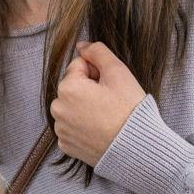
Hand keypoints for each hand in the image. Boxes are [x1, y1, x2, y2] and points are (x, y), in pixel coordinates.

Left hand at [51, 41, 146, 165]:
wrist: (136, 149)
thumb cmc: (129, 110)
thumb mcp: (119, 73)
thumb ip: (98, 52)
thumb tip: (81, 45)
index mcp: (67, 88)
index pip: (79, 66)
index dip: (98, 72)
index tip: (111, 86)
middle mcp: (57, 108)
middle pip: (73, 87)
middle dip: (89, 89)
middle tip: (111, 102)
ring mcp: (60, 129)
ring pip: (72, 107)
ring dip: (85, 107)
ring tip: (107, 117)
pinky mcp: (66, 145)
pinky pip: (72, 127)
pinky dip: (83, 126)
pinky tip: (100, 130)